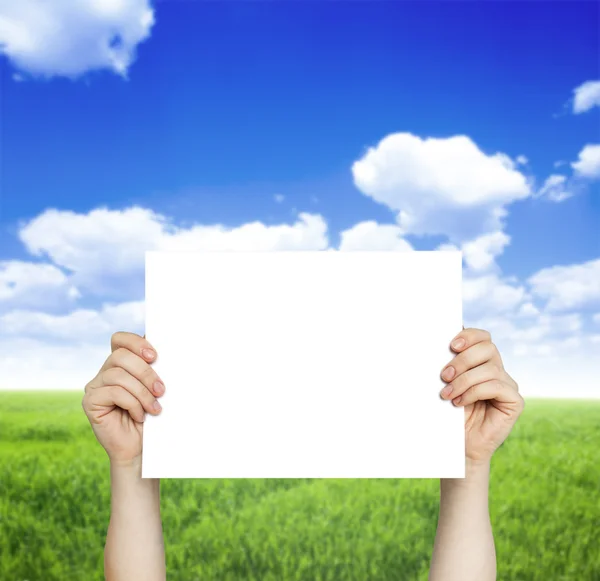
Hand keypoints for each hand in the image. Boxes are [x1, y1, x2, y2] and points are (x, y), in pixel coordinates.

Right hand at [82, 332, 164, 465]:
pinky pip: (113, 392)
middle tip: (161, 390)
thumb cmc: (152, 416)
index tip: (155, 356)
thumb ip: (155, 367)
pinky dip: (132, 403)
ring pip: (118, 375)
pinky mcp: (90, 401)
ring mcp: (95, 386)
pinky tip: (140, 415)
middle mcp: (105, 371)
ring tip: (154, 408)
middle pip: (121, 356)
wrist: (141, 448)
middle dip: (145, 372)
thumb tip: (167, 347)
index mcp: (121, 363)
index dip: (136, 343)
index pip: (120, 339)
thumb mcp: (156, 387)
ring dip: (142, 392)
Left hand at [439, 328, 523, 463]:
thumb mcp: (444, 384)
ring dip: (464, 380)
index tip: (451, 345)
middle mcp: (496, 370)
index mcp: (480, 361)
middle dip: (462, 360)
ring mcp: (507, 385)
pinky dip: (474, 392)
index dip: (469, 336)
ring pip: (490, 368)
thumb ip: (446, 364)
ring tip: (447, 394)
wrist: (457, 445)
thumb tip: (435, 343)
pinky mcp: (514, 401)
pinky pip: (497, 386)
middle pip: (488, 348)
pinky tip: (460, 403)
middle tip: (444, 376)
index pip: (482, 337)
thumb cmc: (447, 413)